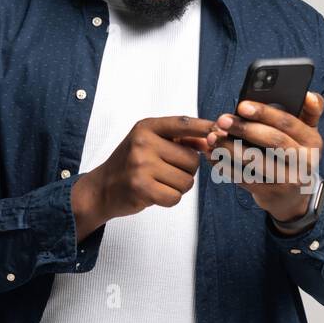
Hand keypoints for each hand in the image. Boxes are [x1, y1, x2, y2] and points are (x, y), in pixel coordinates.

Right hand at [72, 114, 216, 238]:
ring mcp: (141, 166)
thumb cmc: (132, 164)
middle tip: (167, 171)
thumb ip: (180, 140)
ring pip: (187, 180)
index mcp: (147, 127)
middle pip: (192, 159)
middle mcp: (143, 143)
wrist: (103, 188)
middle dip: (187, 170)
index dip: (205, 128)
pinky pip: (176, 196)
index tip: (220, 131)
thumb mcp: (151, 143)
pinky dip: (170, 198)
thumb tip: (214, 138)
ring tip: (160, 182)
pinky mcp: (142, 188)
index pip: (183, 124)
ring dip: (179, 186)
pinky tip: (156, 193)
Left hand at [206, 91, 323, 221]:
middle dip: (244, 128)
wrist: (294, 197)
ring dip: (230, 148)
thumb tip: (308, 95)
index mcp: (312, 141)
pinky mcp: (270, 194)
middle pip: (273, 141)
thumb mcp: (308, 133)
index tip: (242, 105)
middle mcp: (304, 162)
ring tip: (213, 137)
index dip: (265, 113)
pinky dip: (225, 166)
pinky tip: (212, 154)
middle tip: (222, 120)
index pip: (288, 123)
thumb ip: (310, 111)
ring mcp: (288, 181)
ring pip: (255, 161)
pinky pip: (244, 178)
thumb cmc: (296, 156)